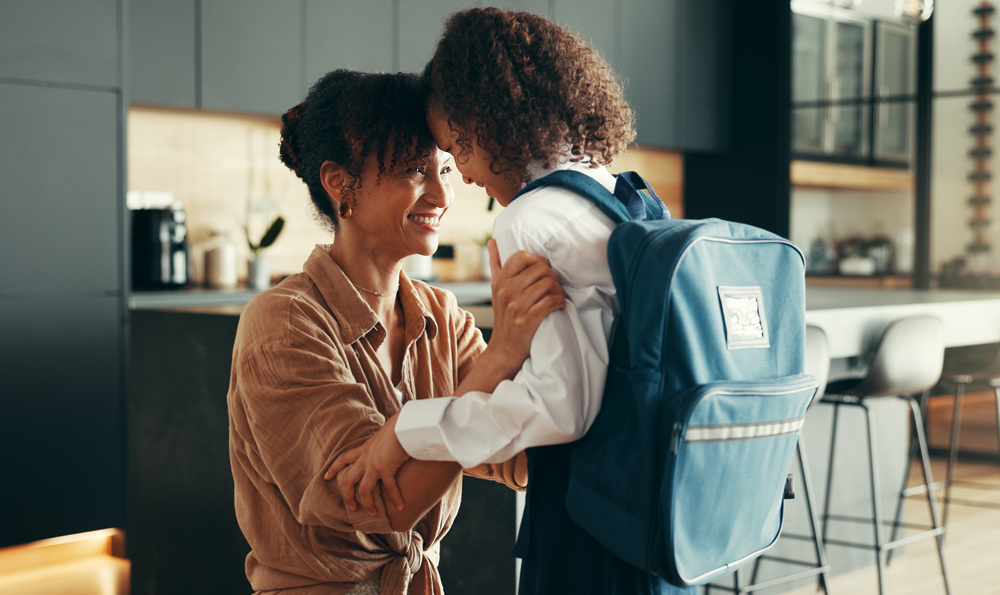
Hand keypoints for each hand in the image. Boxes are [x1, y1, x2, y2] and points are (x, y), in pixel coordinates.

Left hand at [324, 413, 410, 515]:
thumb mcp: (383, 435)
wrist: (403, 426)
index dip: (334, 468)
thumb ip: (381, 444)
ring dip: (367, 503)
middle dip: (347, 496)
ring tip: (372, 513)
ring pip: (363, 489)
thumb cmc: (397, 427)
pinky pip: (389, 488)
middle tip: (351, 507)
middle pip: (348, 480)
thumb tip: (388, 444)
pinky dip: (395, 498)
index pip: (343, 458)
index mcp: (363, 449)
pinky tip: (400, 506)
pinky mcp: (385, 468)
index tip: (326, 477)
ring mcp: (374, 465)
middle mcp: (365, 458)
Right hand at [488, 239, 566, 364]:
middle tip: (554, 284)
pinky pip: (551, 301)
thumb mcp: (496, 289)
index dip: (537, 260)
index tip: (542, 270)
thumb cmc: (504, 317)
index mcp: (500, 281)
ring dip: (559, 289)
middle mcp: (506, 291)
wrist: (504, 349)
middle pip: (540, 268)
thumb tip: (492, 241)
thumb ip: (495, 264)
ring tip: (558, 295)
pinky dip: (560, 301)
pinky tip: (559, 304)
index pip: (522, 256)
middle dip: (552, 275)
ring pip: (548, 283)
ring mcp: (517, 305)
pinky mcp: (528, 319)